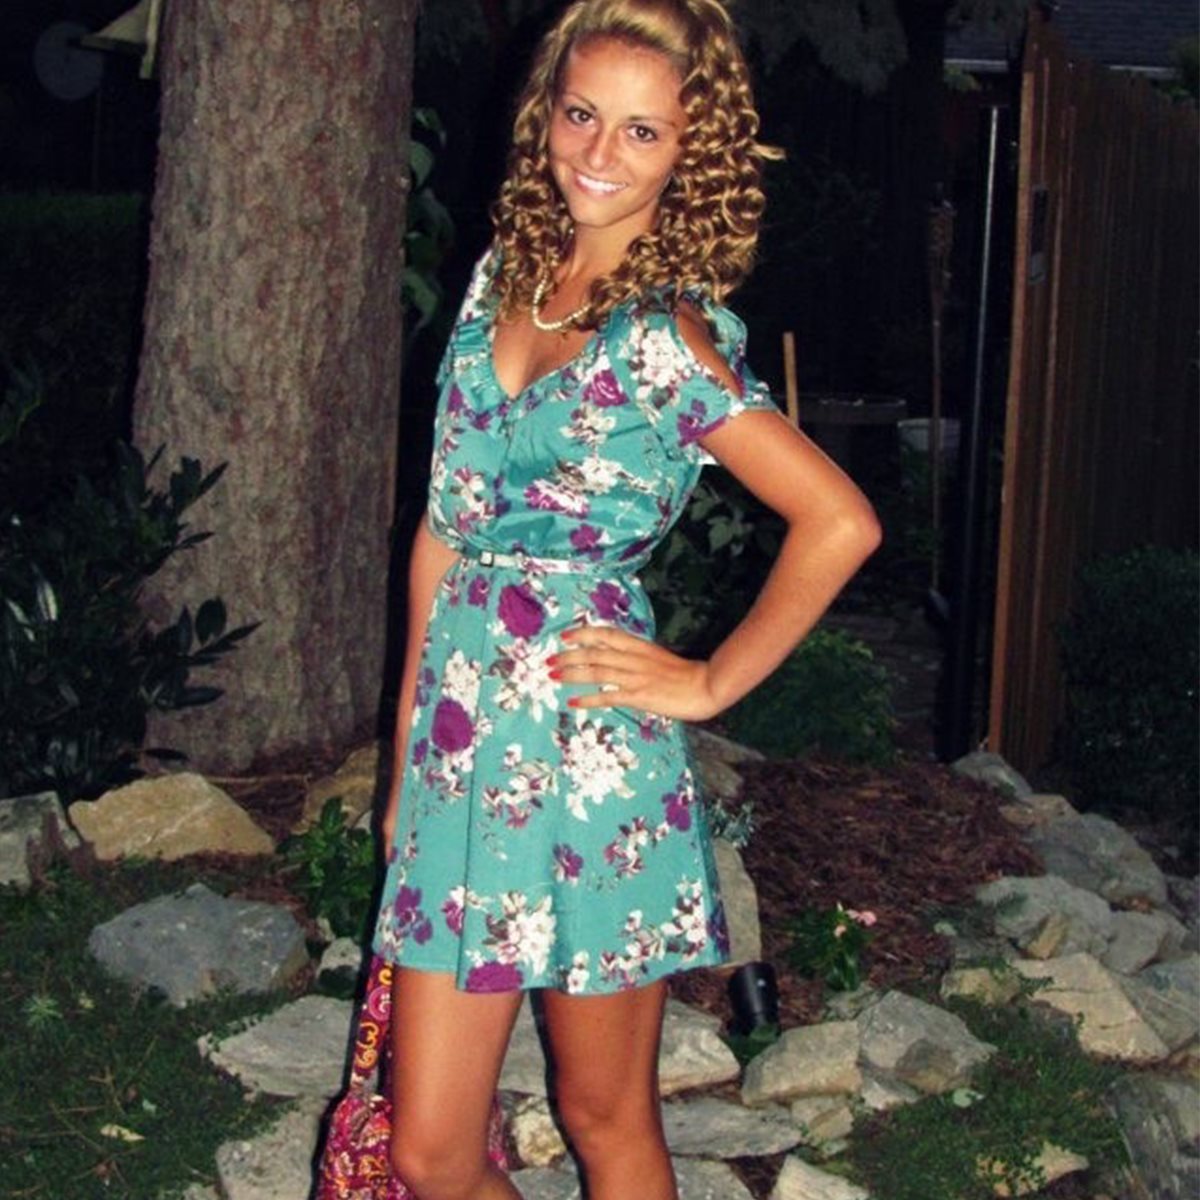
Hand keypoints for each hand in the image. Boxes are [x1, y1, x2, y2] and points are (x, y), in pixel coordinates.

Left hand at [550, 625, 721, 721]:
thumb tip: (614, 657)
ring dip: (572, 673)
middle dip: (568, 655)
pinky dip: (589, 699)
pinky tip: (573, 703)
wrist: (705, 686)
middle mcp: (633, 658)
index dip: (583, 633)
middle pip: (594, 653)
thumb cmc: (683, 674)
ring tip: (553, 675)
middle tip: (548, 660)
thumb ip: (636, 656)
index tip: (564, 636)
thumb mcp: (657, 657)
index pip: (605, 634)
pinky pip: (608, 696)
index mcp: (638, 646)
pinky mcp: (639, 696)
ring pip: (596, 672)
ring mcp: (635, 677)